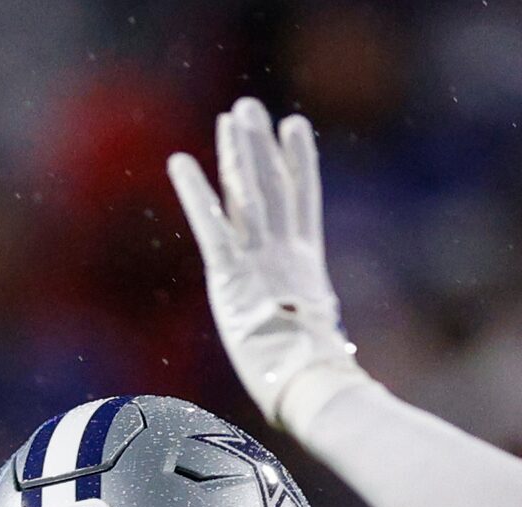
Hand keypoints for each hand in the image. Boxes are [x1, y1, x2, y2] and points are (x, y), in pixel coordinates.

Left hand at [167, 97, 362, 428]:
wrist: (314, 384)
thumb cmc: (322, 380)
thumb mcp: (323, 348)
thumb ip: (322, 335)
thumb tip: (341, 356)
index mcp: (308, 269)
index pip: (303, 203)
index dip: (299, 162)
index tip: (295, 127)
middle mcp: (284, 255)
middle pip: (273, 187)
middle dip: (260, 145)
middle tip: (249, 107)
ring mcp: (259, 262)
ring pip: (248, 195)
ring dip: (237, 153)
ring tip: (231, 115)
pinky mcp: (231, 278)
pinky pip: (211, 226)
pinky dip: (196, 193)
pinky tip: (180, 163)